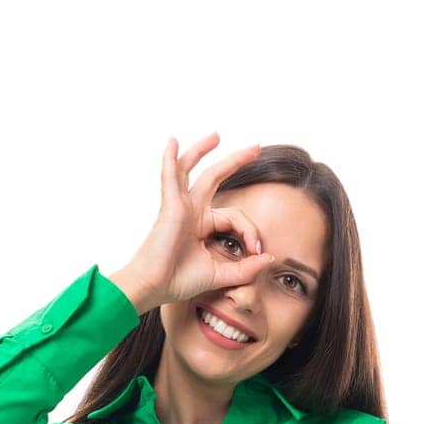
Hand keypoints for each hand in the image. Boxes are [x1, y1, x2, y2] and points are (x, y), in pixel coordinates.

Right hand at [109, 132, 275, 311]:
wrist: (154, 287)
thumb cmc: (178, 281)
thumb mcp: (220, 274)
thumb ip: (245, 269)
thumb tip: (269, 258)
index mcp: (202, 225)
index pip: (235, 217)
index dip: (251, 231)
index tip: (257, 250)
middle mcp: (191, 212)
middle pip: (214, 178)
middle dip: (235, 161)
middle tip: (256, 149)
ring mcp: (180, 206)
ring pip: (191, 170)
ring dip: (202, 150)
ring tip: (217, 136)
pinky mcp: (170, 207)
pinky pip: (170, 177)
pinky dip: (171, 159)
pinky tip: (172, 142)